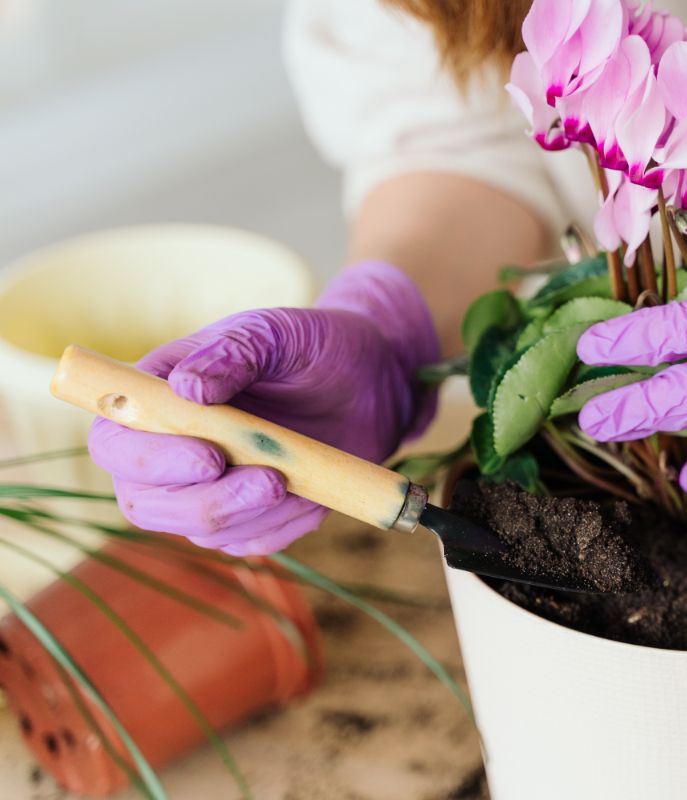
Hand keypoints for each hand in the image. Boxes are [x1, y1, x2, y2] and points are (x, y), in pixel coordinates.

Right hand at [88, 262, 438, 554]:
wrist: (371, 380)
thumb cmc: (313, 346)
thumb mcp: (278, 332)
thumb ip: (234, 352)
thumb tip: (187, 388)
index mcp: (158, 396)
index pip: (115, 443)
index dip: (150, 461)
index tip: (210, 456)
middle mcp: (171, 447)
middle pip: (145, 503)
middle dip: (208, 502)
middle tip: (272, 481)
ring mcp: (208, 487)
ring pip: (202, 531)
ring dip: (254, 515)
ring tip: (302, 478)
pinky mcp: (249, 514)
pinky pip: (251, 543)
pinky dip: (285, 526)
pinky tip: (315, 494)